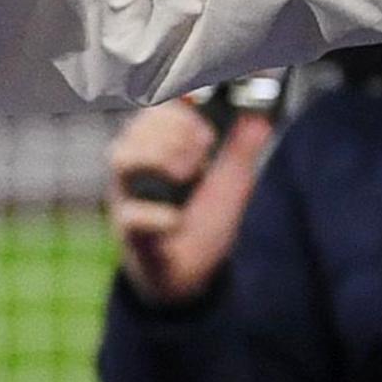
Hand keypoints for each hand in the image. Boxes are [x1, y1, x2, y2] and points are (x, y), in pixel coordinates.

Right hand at [108, 101, 271, 307]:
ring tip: (187, 176)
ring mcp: (128, 197)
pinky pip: (132, 216)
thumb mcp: (229, 180)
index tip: (208, 130)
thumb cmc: (202, 220)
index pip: (154, 109)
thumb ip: (242, 147)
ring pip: (122, 158)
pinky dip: (159, 216)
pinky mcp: (130, 231)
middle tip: (202, 157)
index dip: (180, 112)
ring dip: (159, 159)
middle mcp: (136, 166)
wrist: (191, 273)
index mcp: (157, 147)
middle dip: (176, 134)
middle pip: (136, 126)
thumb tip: (260, 116)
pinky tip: (178, 219)